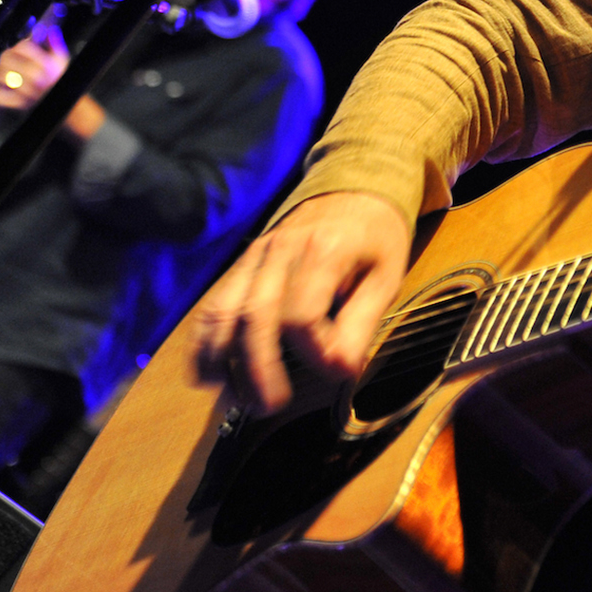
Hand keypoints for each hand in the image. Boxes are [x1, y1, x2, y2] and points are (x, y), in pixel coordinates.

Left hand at [0, 27, 68, 109]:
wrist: (64, 105)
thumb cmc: (61, 80)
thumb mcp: (62, 60)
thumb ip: (54, 43)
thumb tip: (49, 29)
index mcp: (47, 64)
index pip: (24, 47)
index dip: (20, 45)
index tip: (21, 48)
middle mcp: (36, 77)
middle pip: (7, 58)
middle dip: (8, 57)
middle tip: (11, 59)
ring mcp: (27, 91)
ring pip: (0, 75)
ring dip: (1, 73)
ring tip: (7, 73)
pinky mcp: (20, 104)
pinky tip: (4, 88)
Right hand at [192, 190, 412, 414]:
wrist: (354, 186)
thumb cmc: (375, 236)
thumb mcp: (386, 277)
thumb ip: (362, 324)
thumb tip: (341, 371)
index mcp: (323, 249)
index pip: (302, 313)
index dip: (314, 352)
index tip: (335, 372)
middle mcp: (280, 250)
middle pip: (255, 316)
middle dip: (257, 369)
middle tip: (270, 405)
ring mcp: (255, 256)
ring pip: (223, 312)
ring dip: (223, 362)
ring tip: (236, 400)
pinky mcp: (242, 265)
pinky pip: (213, 305)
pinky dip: (205, 343)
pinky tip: (209, 375)